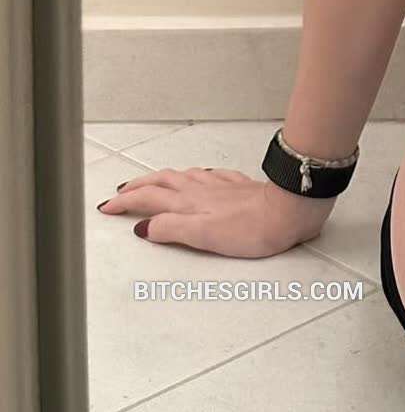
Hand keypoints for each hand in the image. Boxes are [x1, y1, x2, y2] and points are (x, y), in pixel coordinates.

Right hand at [96, 166, 335, 258]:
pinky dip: (189, 177)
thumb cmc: (252, 227)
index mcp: (188, 202)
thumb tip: (144, 227)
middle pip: (160, 182)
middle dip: (136, 187)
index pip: (148, 198)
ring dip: (158, 179)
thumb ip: (172, 229)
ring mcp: (218, 185)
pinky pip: (204, 176)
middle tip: (119, 194)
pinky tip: (195, 178)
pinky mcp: (235, 185)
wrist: (287, 210)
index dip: (126, 202)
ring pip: (179, 176)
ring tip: (147, 183)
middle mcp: (200, 189)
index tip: (108, 207)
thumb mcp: (204, 235)